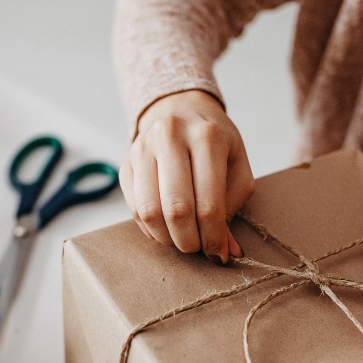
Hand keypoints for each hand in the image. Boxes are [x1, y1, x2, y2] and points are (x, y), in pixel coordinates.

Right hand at [119, 90, 254, 263]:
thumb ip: (233, 208)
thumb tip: (226, 251)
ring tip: (182, 240)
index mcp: (207, 137)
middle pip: (177, 209)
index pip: (209, 202)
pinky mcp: (126, 162)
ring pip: (150, 212)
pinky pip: (134, 208)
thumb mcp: (236, 167)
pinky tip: (165, 228)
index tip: (218, 253)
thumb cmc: (215, 143)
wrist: (179, 109)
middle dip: (189, 241)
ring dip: (167, 238)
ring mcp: (143, 148)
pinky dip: (151, 229)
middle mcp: (171, 137)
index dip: (214, 236)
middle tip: (198, 248)